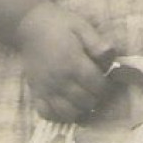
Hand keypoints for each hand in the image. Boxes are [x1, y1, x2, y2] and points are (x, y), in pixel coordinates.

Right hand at [15, 2, 114, 122]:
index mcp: (73, 63)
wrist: (30, 28)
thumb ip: (97, 44)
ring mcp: (45, 90)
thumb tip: (112, 56)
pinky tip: (68, 106)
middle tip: (98, 88)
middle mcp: (59, 81)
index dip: (107, 86)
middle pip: (85, 102)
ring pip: (67, 114)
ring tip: (85, 98)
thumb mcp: (83, 27)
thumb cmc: (61, 26)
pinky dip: (59, 116)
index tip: (109, 80)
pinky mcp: (35, 94)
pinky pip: (47, 115)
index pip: (97, 86)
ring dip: (80, 109)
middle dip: (96, 97)